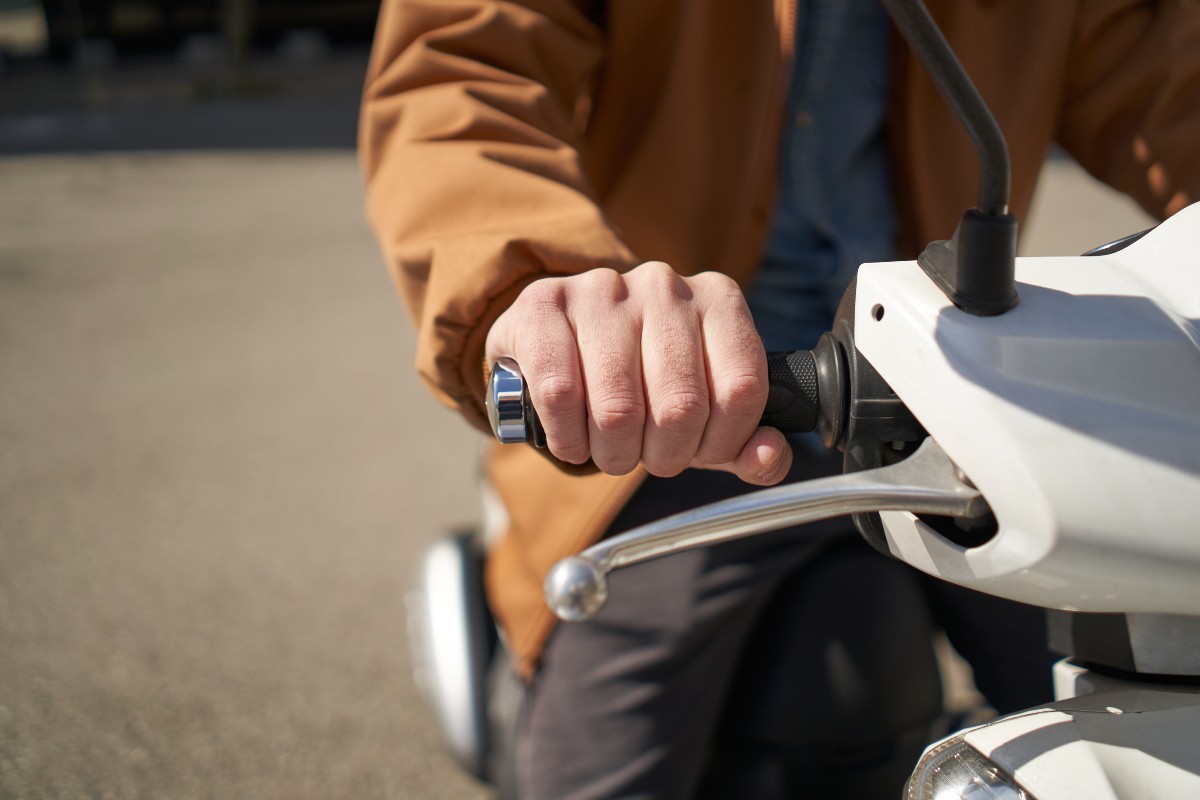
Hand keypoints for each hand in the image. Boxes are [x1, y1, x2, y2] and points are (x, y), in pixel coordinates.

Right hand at [485, 262, 791, 484]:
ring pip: (618, 409)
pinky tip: (572, 437)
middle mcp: (664, 285)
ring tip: (608, 449)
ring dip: (613, 454)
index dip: (722, 443)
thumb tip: (767, 455)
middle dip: (664, 455)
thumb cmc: (640, 381)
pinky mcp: (543, 304)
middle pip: (681, 406)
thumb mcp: (702, 412)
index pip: (742, 390)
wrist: (555, 340)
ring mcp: (602, 288)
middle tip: (647, 456)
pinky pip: (560, 395)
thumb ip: (745, 443)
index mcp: (719, 300)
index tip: (699, 452)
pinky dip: (568, 438)